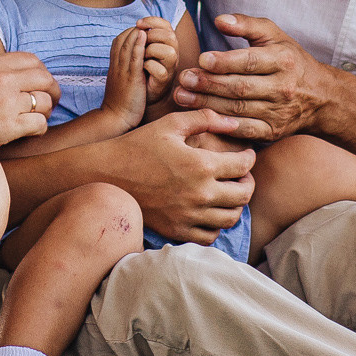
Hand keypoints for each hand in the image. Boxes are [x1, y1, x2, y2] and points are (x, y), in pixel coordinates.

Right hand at [0, 51, 59, 147]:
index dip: (41, 72)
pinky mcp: (7, 126)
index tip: (40, 84)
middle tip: (50, 102)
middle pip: (45, 78)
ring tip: (36, 119)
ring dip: (45, 111)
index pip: (32, 60)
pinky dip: (39, 128)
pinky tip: (30, 132)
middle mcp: (2, 79)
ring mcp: (6, 102)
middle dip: (51, 91)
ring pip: (45, 102)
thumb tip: (17, 74)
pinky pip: (39, 123)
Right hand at [97, 24, 150, 130]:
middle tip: (147, 25)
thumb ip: (124, 68)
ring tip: (146, 25)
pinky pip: (133, 58)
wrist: (116, 118)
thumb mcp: (120, 80)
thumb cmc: (121, 101)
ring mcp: (122, 71)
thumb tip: (133, 59)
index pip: (119, 40)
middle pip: (123, 39)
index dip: (130, 32)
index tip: (141, 30)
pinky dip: (138, 46)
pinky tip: (144, 36)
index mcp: (114, 64)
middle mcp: (116, 65)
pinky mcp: (131, 79)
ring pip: (127, 46)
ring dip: (136, 33)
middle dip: (135, 29)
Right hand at [106, 111, 258, 242]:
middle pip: (244, 195)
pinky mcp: (177, 231)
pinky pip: (209, 236)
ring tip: (226, 193)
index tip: (245, 154)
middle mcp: (200, 194)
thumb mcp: (171, 124)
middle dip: (248, 182)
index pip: (244, 165)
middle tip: (240, 175)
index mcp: (202, 165)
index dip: (249, 157)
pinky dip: (215, 226)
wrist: (106, 175)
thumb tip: (233, 123)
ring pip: (230, 218)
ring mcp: (189, 216)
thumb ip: (205, 119)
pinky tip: (208, 211)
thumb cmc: (138, 145)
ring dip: (234, 205)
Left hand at [138, 18, 178, 103]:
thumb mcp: (143, 47)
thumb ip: (143, 35)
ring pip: (168, 52)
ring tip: (140, 57)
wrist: (140, 91)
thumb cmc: (142, 67)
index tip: (137, 23)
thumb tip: (138, 24)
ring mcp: (170, 67)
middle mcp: (173, 53)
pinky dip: (147, 67)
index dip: (152, 21)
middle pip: (169, 36)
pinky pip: (159, 70)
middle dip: (150, 36)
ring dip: (149, 51)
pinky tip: (141, 68)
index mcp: (167, 42)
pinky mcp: (164, 81)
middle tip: (139, 42)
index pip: (166, 24)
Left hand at [171, 13, 331, 139]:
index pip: (250, 61)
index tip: (202, 59)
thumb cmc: (290, 60)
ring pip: (239, 109)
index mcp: (283, 60)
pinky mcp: (274, 131)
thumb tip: (219, 20)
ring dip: (208, 104)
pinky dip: (224, 126)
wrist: (321, 97)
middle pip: (241, 87)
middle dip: (209, 84)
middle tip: (184, 79)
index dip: (225, 62)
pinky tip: (203, 119)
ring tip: (182, 96)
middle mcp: (283, 87)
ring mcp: (278, 112)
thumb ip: (246, 25)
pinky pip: (246, 130)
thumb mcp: (274, 35)